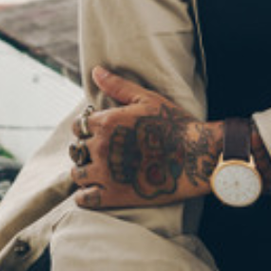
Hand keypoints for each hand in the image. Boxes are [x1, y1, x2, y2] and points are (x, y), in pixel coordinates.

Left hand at [70, 67, 221, 209]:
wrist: (193, 156)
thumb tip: (96, 71)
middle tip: (104, 150)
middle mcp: (101, 147)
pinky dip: (86, 195)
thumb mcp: (146, 99)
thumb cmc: (172, 124)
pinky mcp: (113, 196)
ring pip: (77, 174)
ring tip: (100, 169)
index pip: (79, 125)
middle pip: (77, 149)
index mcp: (107, 122)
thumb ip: (118, 86)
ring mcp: (105, 174)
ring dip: (85, 171)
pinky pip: (84, 199)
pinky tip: (98, 188)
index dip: (87, 127)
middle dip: (87, 148)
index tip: (99, 131)